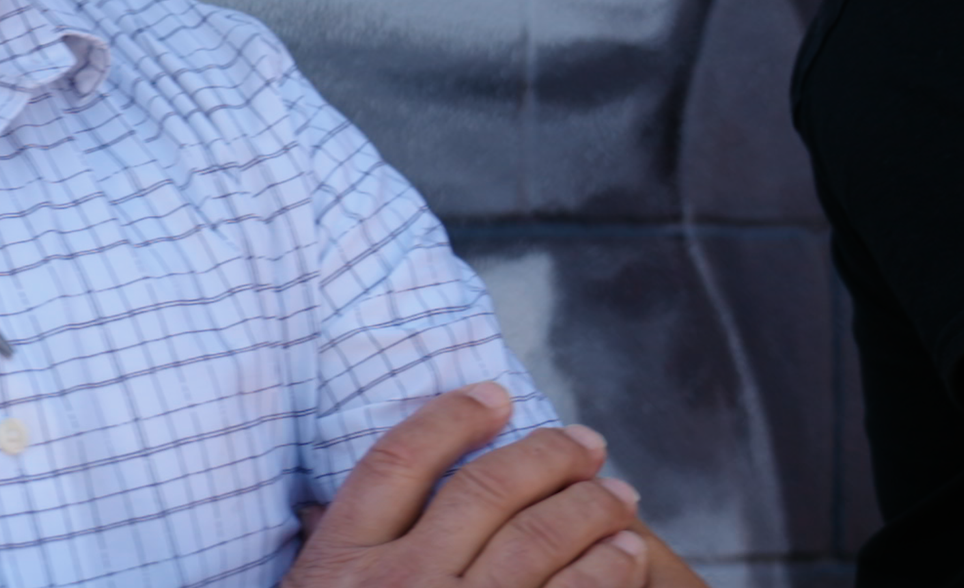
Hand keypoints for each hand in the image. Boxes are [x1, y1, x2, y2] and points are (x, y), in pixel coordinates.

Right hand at [283, 383, 647, 587]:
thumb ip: (339, 551)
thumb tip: (363, 498)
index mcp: (341, 559)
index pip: (399, 459)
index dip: (451, 416)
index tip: (492, 394)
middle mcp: (398, 581)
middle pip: (482, 488)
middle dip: (545, 453)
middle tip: (585, 442)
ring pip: (538, 537)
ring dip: (591, 506)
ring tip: (619, 494)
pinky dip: (607, 567)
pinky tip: (625, 552)